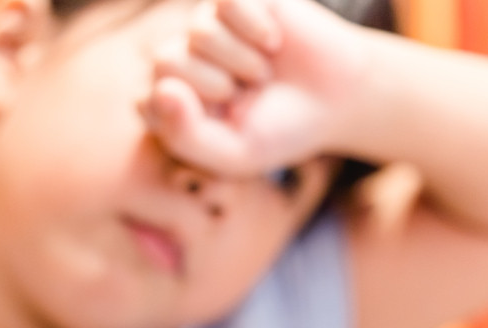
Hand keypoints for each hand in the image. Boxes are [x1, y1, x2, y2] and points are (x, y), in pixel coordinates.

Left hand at [141, 0, 369, 176]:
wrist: (338, 98)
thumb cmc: (280, 130)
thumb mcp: (234, 153)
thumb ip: (185, 136)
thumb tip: (157, 90)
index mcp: (173, 103)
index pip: (149, 103)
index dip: (189, 116)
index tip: (223, 125)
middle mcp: (183, 59)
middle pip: (165, 61)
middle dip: (213, 86)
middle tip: (245, 96)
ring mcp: (207, 25)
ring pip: (199, 32)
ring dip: (241, 61)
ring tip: (262, 74)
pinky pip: (228, 3)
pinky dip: (256, 28)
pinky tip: (273, 42)